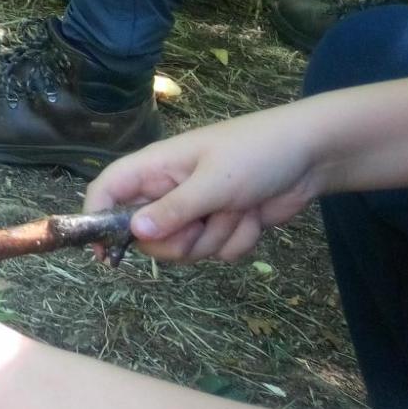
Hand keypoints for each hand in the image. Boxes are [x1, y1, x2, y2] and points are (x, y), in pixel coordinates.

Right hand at [84, 109, 324, 262]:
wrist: (310, 157)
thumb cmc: (255, 154)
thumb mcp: (213, 182)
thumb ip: (173, 210)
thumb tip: (132, 232)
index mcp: (155, 168)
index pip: (107, 191)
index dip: (96, 219)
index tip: (104, 254)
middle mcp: (168, 191)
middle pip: (146, 234)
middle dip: (177, 240)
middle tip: (200, 226)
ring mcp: (196, 211)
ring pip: (185, 248)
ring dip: (215, 237)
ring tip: (237, 209)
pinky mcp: (222, 226)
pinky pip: (216, 252)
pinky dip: (238, 239)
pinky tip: (254, 215)